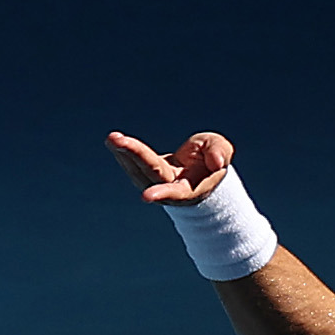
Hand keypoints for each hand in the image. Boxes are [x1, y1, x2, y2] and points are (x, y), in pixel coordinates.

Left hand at [105, 129, 236, 205]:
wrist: (201, 170)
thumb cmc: (212, 161)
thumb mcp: (222, 151)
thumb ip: (220, 154)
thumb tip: (218, 162)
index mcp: (189, 189)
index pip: (174, 191)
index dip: (162, 193)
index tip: (146, 196)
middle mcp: (168, 189)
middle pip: (149, 173)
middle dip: (133, 156)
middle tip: (117, 140)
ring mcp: (155, 183)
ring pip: (136, 169)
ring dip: (122, 153)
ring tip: (112, 138)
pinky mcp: (146, 174)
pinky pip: (132, 164)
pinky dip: (122, 152)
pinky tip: (113, 140)